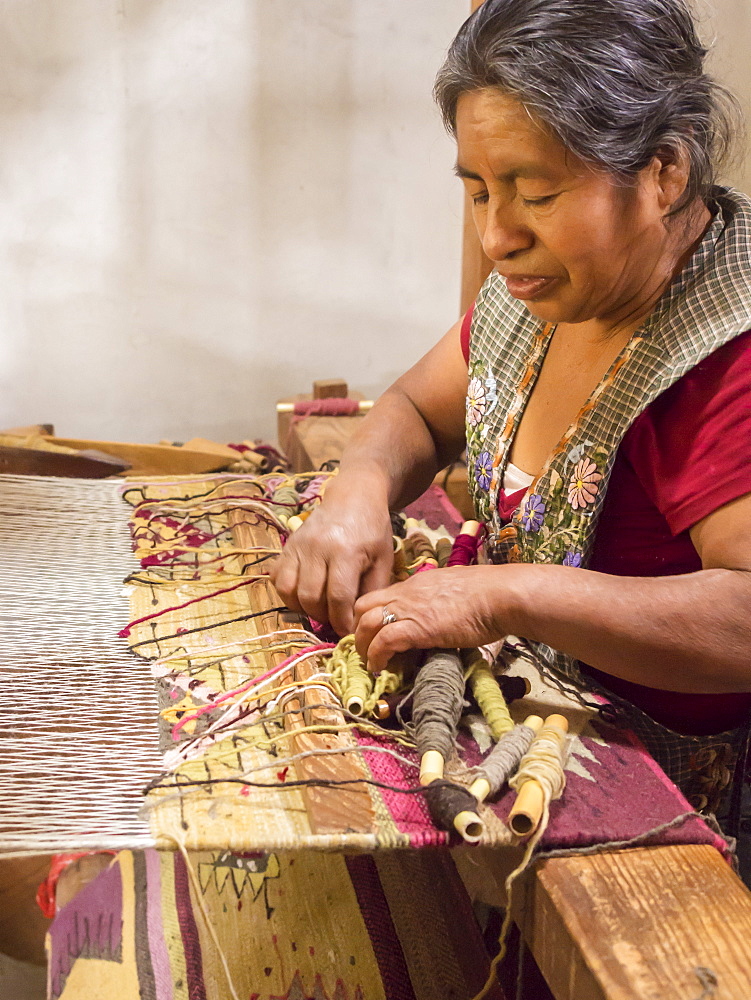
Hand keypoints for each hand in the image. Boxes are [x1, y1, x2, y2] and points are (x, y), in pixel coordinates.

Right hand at [270, 486, 393, 635]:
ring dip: (302, 607)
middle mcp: (317, 549)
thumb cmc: (372, 529)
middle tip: (335, 618)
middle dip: (323, 616)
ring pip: (288, 590)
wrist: (353, 497)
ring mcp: (298, 546)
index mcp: (345, 552)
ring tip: (319, 607)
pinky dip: (287, 593)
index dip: (342, 620)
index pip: (338, 597)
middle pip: (310, 597)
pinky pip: (277, 578)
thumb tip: (361, 620)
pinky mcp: (287, 546)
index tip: (348, 631)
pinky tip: (304, 593)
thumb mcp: (383, 558)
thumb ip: (373, 589)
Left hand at [353, 565, 518, 670]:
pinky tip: (380, 668)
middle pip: (363, 605)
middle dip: (358, 628)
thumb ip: (438, 601)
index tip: (373, 633)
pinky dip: (377, 656)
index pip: (379, 595)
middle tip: (366, 647)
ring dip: (363, 645)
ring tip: (369, 662)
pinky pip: (384, 641)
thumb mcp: (454, 591)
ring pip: (366, 623)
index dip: (370, 615)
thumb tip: (439, 616)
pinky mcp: (417, 628)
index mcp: (415, 583)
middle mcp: (406, 593)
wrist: (500, 595)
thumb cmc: (488, 595)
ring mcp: (410, 609)